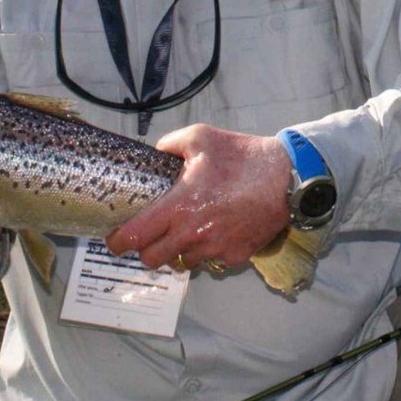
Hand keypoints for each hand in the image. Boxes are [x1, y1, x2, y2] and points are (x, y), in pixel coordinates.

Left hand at [106, 125, 291, 271]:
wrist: (286, 177)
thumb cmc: (241, 156)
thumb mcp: (200, 137)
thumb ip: (169, 145)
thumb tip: (156, 153)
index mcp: (178, 207)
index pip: (135, 237)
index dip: (118, 242)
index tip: (115, 239)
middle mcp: (193, 234)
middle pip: (152, 259)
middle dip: (146, 249)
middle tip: (151, 234)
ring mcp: (215, 249)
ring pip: (182, 262)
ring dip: (178, 250)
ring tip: (187, 230)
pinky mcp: (236, 256)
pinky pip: (211, 261)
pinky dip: (207, 250)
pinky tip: (216, 230)